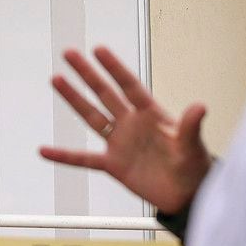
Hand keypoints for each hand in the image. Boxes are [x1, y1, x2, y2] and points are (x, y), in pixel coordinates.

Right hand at [39, 46, 210, 214]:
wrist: (187, 196)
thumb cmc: (195, 167)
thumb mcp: (194, 147)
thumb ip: (191, 127)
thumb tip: (201, 106)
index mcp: (151, 115)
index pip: (130, 86)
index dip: (114, 68)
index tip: (99, 50)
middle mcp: (132, 124)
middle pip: (105, 93)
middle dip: (87, 73)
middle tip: (69, 54)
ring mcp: (120, 143)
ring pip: (92, 117)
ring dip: (74, 99)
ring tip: (56, 80)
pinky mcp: (113, 165)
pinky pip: (84, 159)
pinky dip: (64, 156)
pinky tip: (45, 151)